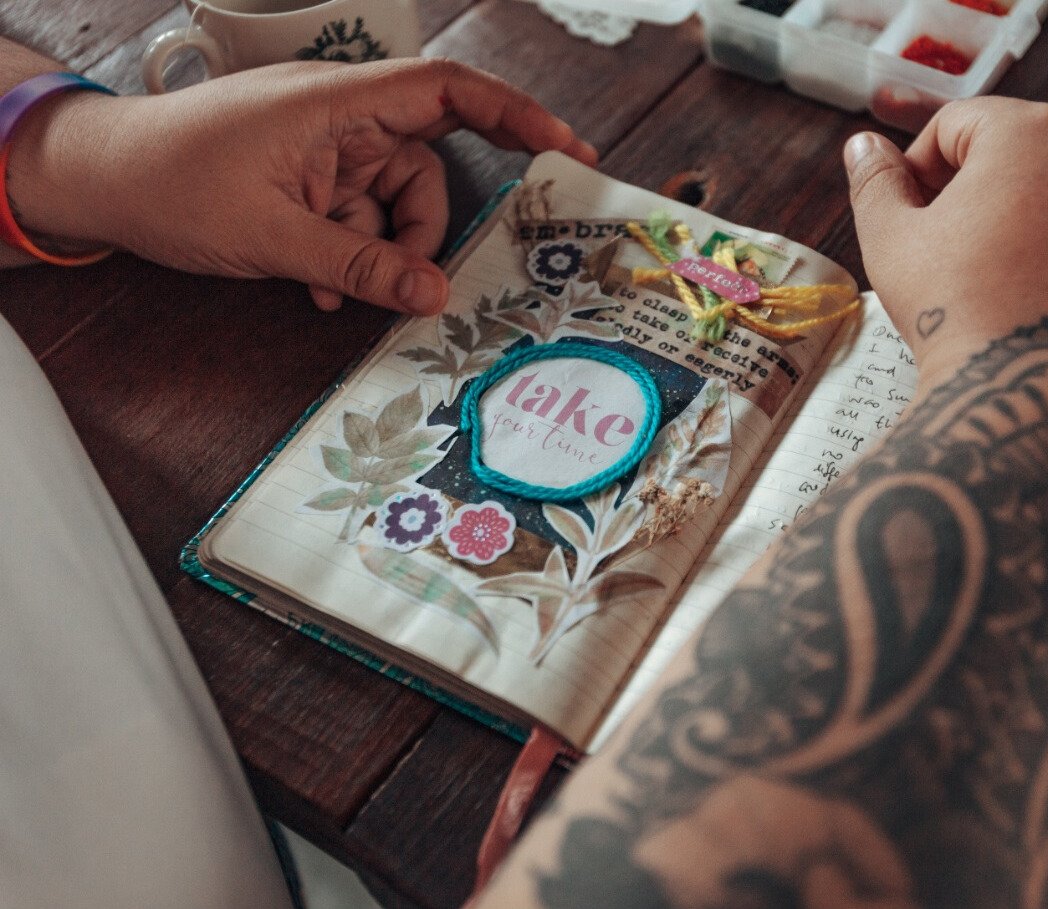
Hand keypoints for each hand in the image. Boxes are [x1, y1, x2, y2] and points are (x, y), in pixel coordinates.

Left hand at [7, 58, 596, 313]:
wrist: (97, 181)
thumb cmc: (171, 180)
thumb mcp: (275, 235)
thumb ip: (361, 266)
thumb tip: (436, 296)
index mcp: (340, 102)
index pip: (450, 91)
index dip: (517, 115)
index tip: (568, 153)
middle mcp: (344, 119)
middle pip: (430, 163)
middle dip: (429, 226)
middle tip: (425, 281)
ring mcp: (327, 150)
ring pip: (397, 202)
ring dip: (384, 253)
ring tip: (343, 290)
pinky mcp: (311, 179)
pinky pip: (361, 219)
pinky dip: (354, 255)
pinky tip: (320, 287)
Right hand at [844, 98, 1047, 407]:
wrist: (1037, 399)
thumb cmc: (966, 318)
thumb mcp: (894, 243)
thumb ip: (875, 182)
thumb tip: (864, 150)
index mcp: (1031, 131)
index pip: (959, 126)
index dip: (920, 170)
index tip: (913, 214)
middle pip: (1023, 151)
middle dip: (982, 192)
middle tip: (954, 253)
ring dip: (1036, 221)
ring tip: (1002, 281)